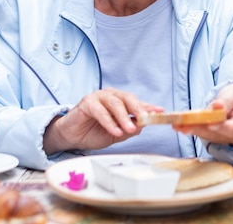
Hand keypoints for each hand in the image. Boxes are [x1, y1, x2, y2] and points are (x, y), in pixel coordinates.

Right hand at [43, 88, 162, 154]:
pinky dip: (109, 122)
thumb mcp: (117, 133)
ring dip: (123, 117)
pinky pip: (100, 111)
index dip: (148, 107)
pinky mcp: (87, 103)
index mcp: (120, 100)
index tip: (160, 112)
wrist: (72, 136)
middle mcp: (110, 95)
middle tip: (146, 120)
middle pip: (128, 99)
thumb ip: (130, 128)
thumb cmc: (94, 132)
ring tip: (129, 129)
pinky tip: (115, 131)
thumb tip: (143, 125)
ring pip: (115, 104)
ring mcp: (98, 97)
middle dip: (138, 109)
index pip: (137, 102)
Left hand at [173, 83, 232, 145]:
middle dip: (199, 128)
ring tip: (176, 124)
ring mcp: (223, 139)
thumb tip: (217, 106)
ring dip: (191, 129)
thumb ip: (227, 101)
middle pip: (216, 133)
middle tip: (184, 125)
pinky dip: (190, 128)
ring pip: (206, 135)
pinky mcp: (213, 138)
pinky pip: (201, 134)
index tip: (210, 124)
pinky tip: (178, 125)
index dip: (221, 127)